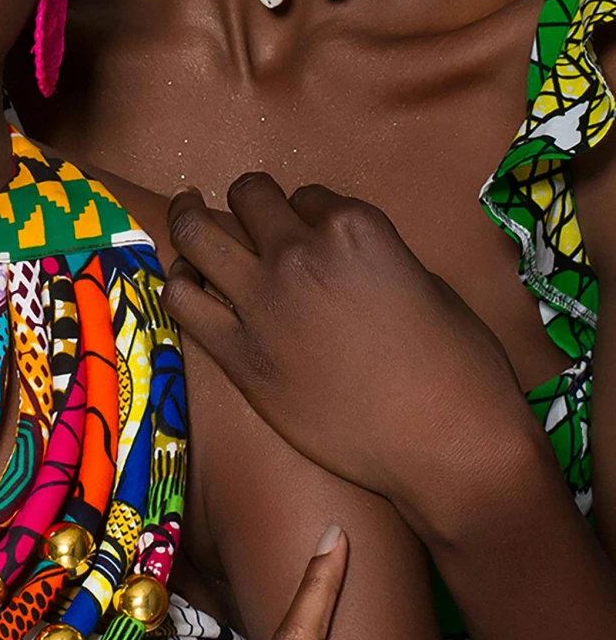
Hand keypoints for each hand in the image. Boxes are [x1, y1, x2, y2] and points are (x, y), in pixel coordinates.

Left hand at [162, 173, 526, 522]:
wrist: (444, 443)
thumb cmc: (457, 368)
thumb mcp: (425, 284)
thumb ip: (375, 260)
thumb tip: (348, 266)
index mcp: (353, 228)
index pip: (308, 196)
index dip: (306, 213)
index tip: (307, 230)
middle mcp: (298, 252)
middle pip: (248, 197)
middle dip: (250, 202)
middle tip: (246, 214)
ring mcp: (261, 301)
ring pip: (196, 233)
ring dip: (191, 220)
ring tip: (187, 215)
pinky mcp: (238, 354)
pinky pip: (183, 300)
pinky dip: (181, 285)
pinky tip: (187, 284)